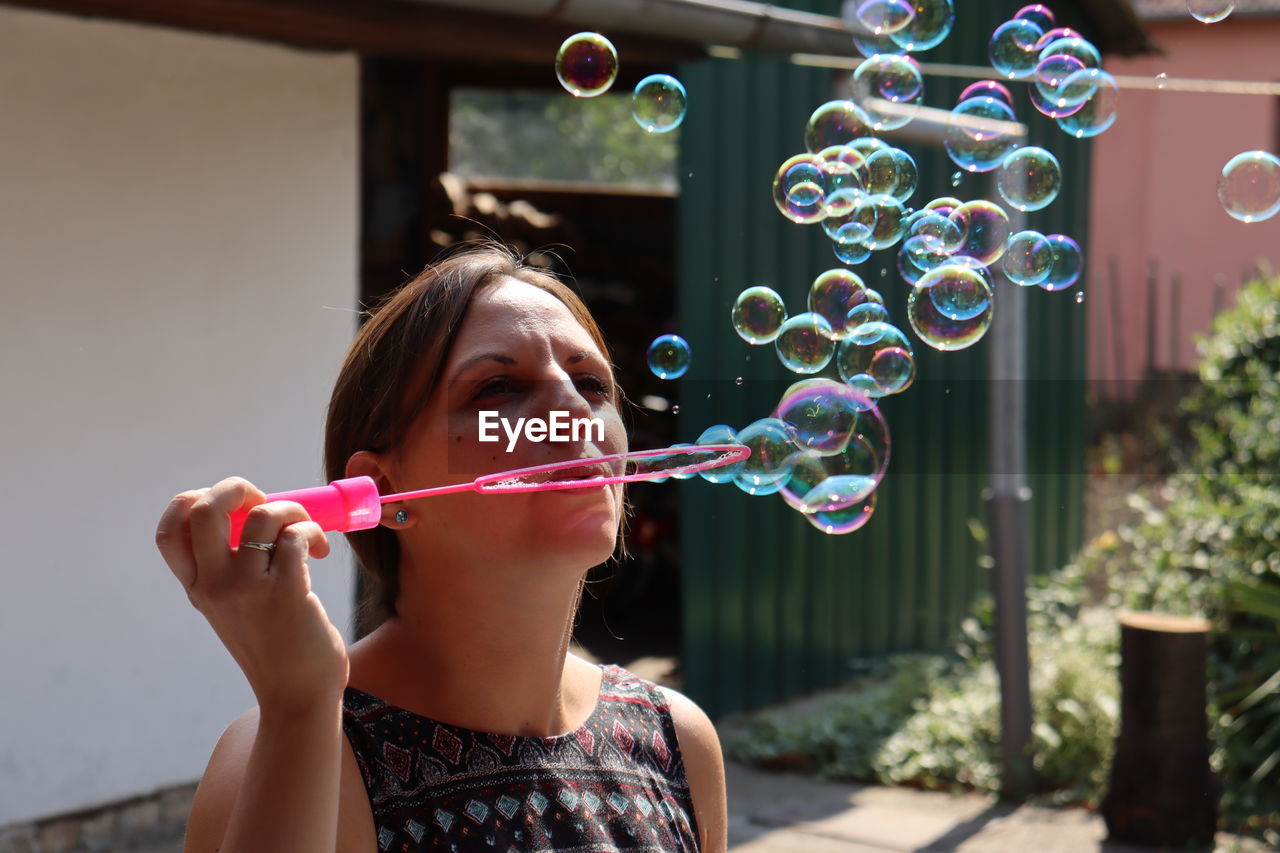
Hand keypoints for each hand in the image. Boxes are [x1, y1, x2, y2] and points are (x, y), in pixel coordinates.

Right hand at [156, 477, 349, 715]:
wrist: (297, 696)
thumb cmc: (276, 645)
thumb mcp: (234, 609)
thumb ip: (230, 570)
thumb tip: (255, 513)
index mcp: (198, 588)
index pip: (169, 532)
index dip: (192, 501)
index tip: (228, 506)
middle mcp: (214, 586)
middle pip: (203, 508)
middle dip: (237, 487)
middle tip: (264, 502)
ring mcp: (248, 589)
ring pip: (263, 514)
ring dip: (293, 510)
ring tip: (306, 531)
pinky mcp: (286, 592)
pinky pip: (296, 535)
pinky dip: (312, 531)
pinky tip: (319, 550)